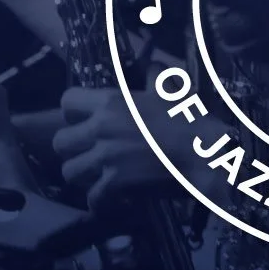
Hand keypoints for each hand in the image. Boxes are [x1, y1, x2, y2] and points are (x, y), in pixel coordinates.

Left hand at [52, 85, 218, 206]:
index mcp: (111, 102)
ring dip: (84, 177)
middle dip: (73, 150)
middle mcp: (100, 128)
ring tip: (98, 178)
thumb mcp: (173, 92)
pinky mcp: (114, 185)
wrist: (207, 156)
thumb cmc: (192, 121)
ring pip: (70, 172)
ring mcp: (105, 158)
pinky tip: (113, 202)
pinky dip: (101, 204)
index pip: (68, 102)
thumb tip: (155, 65)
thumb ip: (157, 78)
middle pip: (61, 142)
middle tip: (90, 154)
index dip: (73, 114)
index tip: (85, 121)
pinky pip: (92, 199)